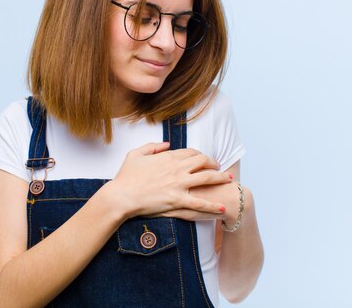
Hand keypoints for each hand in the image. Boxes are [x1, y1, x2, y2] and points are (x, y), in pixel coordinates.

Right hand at [107, 142, 232, 218]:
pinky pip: (200, 203)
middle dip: (214, 163)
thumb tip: (166, 143)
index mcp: (168, 157)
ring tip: (230, 180)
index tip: (204, 159)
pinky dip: (213, 206)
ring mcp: (179, 184)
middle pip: (203, 162)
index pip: (191, 152)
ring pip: (207, 178)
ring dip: (220, 178)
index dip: (200, 154)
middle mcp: (177, 168)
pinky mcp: (178, 201)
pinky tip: (222, 208)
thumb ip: (152, 146)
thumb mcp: (136, 154)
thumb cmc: (126, 176)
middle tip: (220, 167)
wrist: (121, 196)